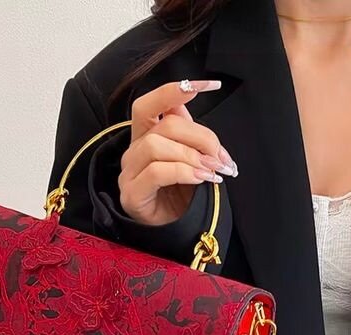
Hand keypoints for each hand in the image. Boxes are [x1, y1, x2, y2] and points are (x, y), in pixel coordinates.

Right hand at [119, 80, 237, 225]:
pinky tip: (200, 180)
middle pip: (164, 124)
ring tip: (213, 172)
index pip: (151, 103)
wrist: (171, 233)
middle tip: (221, 158)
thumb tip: (190, 106)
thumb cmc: (180, 197)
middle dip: (201, 137)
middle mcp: (133, 151)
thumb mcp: (190, 161)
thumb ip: (188, 135)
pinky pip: (156, 171)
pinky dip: (183, 171)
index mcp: (146, 136)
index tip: (210, 85)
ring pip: (156, 145)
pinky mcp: (132, 194)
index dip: (176, 90)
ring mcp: (129, 173)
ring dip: (192, 155)